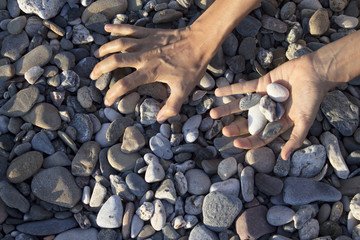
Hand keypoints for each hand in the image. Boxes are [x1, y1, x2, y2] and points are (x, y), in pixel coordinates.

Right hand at [90, 24, 212, 122]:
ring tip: (96, 56)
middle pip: (114, 60)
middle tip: (92, 76)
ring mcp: (145, 42)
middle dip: (100, 68)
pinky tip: (107, 28)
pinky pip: (129, 29)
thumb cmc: (192, 66)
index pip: (124, 84)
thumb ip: (172, 106)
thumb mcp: (184, 89)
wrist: (200, 41)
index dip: (112, 94)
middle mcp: (143, 56)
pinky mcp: (149, 33)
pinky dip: (117, 28)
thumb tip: (160, 119)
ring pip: (118, 44)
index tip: (107, 101)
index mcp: (150, 71)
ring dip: (104, 49)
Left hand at [210, 53, 334, 159]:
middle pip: (248, 122)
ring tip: (212, 114)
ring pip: (242, 105)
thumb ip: (296, 138)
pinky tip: (218, 92)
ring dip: (227, 109)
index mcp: (278, 123)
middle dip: (236, 127)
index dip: (249, 141)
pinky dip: (231, 89)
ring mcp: (263, 98)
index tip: (235, 143)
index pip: (261, 135)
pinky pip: (243, 87)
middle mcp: (268, 112)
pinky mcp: (261, 84)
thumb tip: (286, 158)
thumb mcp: (305, 120)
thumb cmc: (312, 98)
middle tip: (223, 130)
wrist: (314, 72)